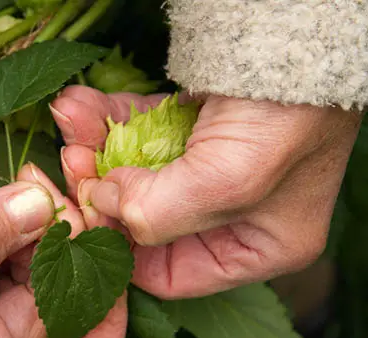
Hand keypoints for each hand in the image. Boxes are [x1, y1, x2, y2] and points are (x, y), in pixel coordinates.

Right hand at [0, 164, 125, 337]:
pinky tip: (24, 183)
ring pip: (34, 264)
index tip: (112, 283)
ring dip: (47, 223)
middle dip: (72, 253)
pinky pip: (6, 238)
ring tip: (44, 181)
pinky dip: (19, 212)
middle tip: (72, 201)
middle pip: (57, 304)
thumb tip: (42, 203)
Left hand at [51, 86, 361, 298]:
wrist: (298, 34)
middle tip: (71, 164)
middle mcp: (230, 214)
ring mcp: (208, 169)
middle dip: (100, 191)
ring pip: (132, 173)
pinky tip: (77, 104)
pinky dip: (105, 119)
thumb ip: (160, 213)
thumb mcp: (228, 181)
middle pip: (141, 219)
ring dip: (94, 148)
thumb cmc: (288, 116)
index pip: (170, 274)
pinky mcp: (190, 128)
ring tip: (69, 120)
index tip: (88, 218)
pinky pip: (136, 133)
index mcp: (256, 247)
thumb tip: (103, 204)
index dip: (121, 251)